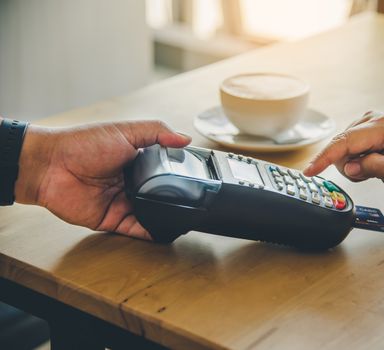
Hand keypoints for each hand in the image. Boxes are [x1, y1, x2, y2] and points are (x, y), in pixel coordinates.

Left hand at [15, 120, 190, 239]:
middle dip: (175, 200)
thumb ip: (157, 132)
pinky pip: (137, 230)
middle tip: (197, 204)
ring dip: (166, 218)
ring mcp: (124, 202)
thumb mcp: (126, 131)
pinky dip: (151, 233)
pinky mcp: (113, 220)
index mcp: (137, 161)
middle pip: (160, 195)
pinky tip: (166, 233)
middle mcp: (132, 183)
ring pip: (151, 214)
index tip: (199, 180)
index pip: (165, 170)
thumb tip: (186, 138)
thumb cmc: (84, 144)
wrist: (51, 166)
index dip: (180, 175)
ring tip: (186, 221)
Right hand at [303, 111, 383, 190]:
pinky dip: (352, 161)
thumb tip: (349, 167)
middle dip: (347, 166)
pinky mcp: (359, 128)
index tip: (310, 171)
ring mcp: (364, 122)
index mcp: (382, 127)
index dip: (325, 157)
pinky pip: (343, 149)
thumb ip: (376, 169)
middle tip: (369, 175)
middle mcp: (371, 119)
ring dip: (351, 165)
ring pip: (340, 150)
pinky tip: (368, 162)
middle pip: (340, 146)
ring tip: (372, 168)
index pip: (346, 142)